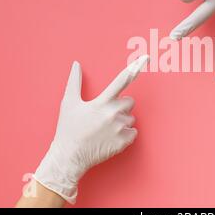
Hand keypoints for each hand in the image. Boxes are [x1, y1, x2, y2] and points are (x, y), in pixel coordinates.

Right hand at [33, 55, 148, 203]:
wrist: (70, 156)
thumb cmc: (69, 129)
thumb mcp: (69, 102)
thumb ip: (74, 81)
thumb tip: (76, 64)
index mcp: (102, 102)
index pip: (122, 80)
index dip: (134, 68)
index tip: (146, 58)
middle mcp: (113, 113)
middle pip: (130, 102)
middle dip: (121, 106)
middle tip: (104, 116)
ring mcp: (120, 128)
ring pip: (131, 118)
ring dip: (122, 121)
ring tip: (104, 129)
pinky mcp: (124, 141)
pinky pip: (133, 132)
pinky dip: (125, 135)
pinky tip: (111, 138)